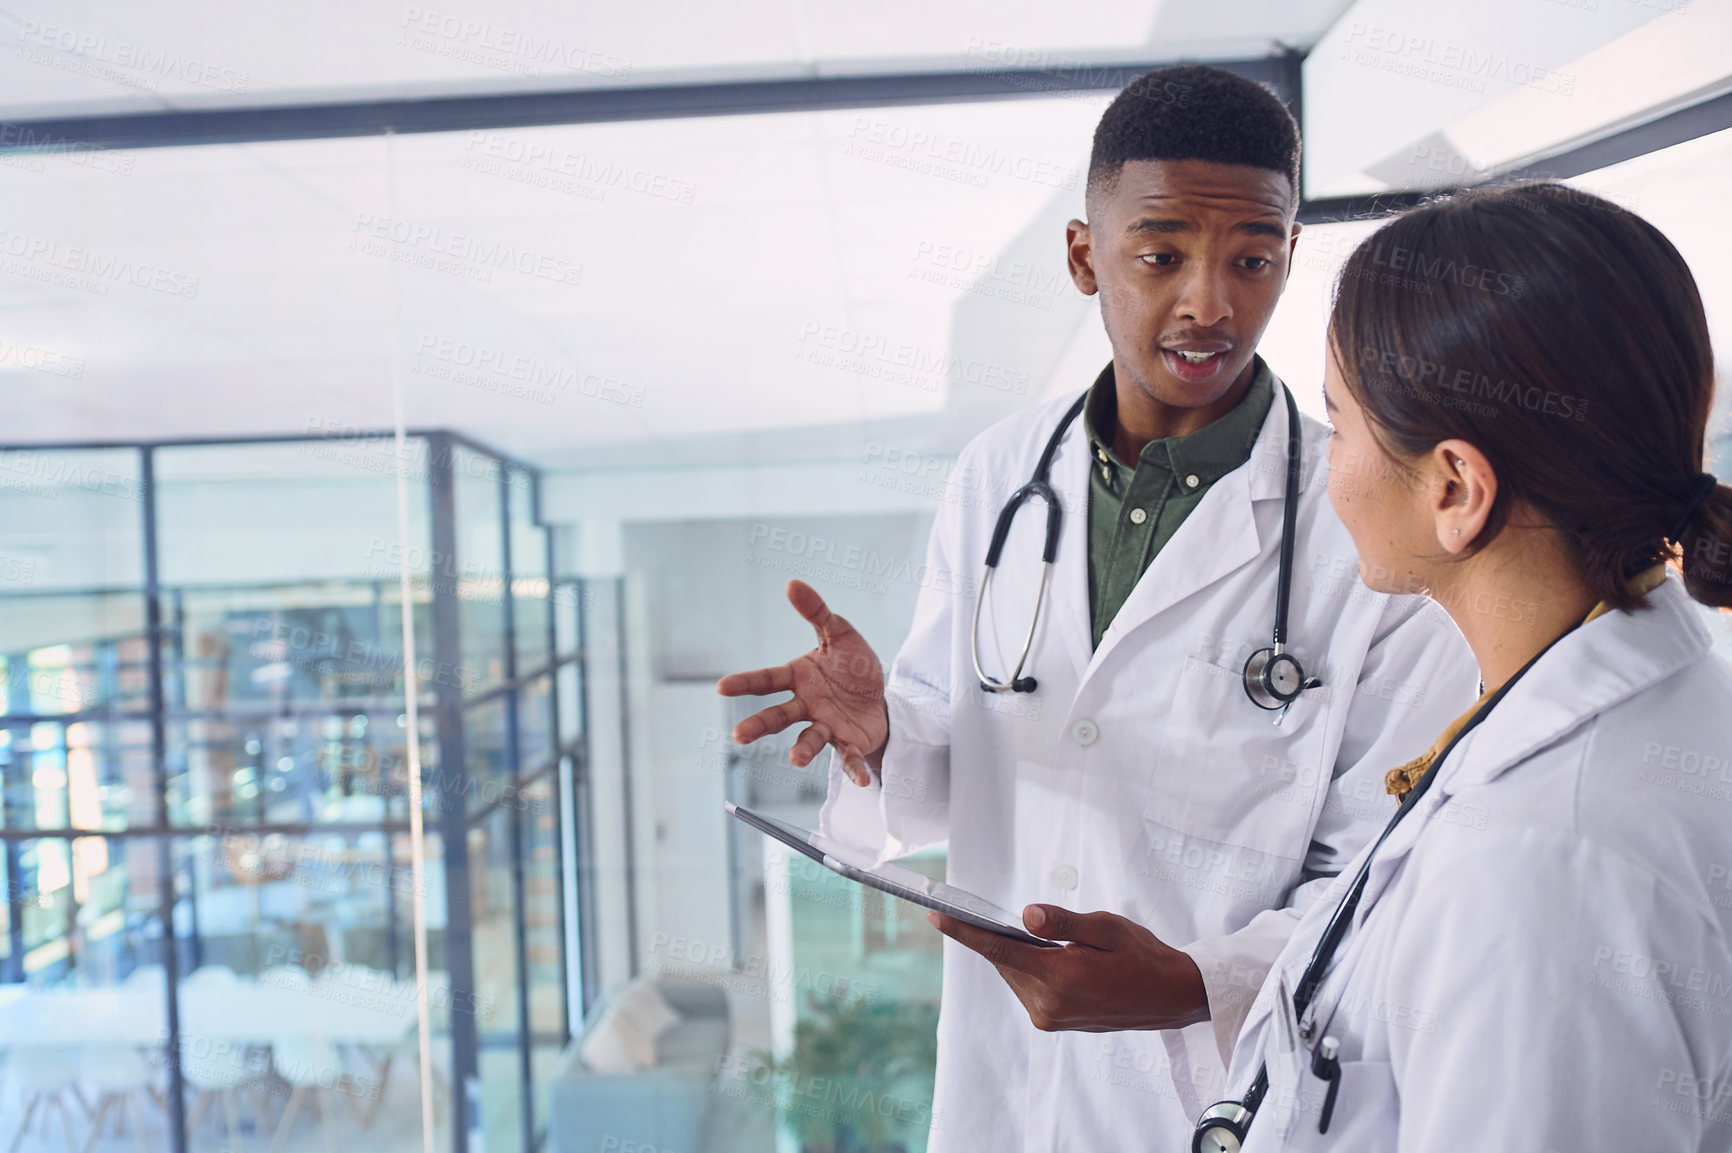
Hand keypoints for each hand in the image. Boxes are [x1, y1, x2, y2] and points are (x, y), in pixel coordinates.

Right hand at [715, 580, 887, 784]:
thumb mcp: (839, 632)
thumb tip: (792, 583)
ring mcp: (826, 725)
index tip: (721, 687)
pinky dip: (854, 769)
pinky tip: (861, 782)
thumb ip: (816, 612)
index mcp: (798, 677)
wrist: (880, 694)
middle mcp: (806, 705)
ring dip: (802, 749)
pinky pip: (849, 756)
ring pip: (810, 738)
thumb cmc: (851, 665)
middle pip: (778, 715)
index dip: (744, 683)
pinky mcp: (849, 741)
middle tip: (739, 735)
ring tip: (795, 758)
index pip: (767, 680)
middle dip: (759, 724)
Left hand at [926, 904, 1209, 1031]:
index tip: (936, 916)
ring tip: (1041, 936)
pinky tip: (1046, 955)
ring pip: (1014, 973)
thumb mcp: (1107, 927)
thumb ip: (1064, 922)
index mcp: (1061, 977)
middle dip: (994, 935)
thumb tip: (1025, 915)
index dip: (965, 932)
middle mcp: (1048, 1003)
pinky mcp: (1052, 1022)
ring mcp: (1049, 1016)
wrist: (1169, 997)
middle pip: (1004, 960)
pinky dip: (1028, 967)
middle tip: (991, 911)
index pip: (1000, 949)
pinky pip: (1026, 986)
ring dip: (1016, 953)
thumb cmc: (1142, 956)